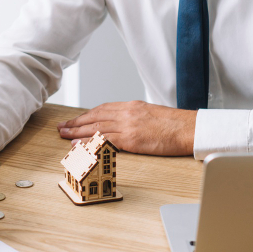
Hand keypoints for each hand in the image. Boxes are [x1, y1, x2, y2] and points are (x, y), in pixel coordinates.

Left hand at [57, 100, 195, 155]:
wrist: (190, 129)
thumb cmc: (176, 125)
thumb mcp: (152, 114)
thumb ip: (136, 117)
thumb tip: (124, 124)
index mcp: (132, 106)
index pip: (102, 109)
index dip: (86, 115)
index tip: (75, 119)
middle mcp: (126, 113)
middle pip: (95, 117)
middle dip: (76, 122)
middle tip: (62, 127)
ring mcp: (128, 126)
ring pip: (95, 128)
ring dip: (77, 132)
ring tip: (64, 135)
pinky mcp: (131, 139)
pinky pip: (104, 141)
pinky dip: (89, 143)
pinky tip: (78, 145)